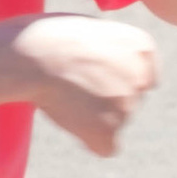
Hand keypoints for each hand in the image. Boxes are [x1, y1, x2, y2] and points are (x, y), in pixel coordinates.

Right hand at [9, 13, 159, 154]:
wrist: (33, 56)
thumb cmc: (51, 38)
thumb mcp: (94, 31)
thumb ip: (114, 53)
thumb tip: (118, 80)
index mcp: (142, 46)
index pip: (143, 76)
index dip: (114, 76)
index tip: (92, 69)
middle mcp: (141, 77)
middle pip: (129, 101)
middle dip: (106, 98)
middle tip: (73, 82)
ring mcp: (127, 105)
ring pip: (115, 122)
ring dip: (94, 117)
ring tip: (66, 95)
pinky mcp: (109, 130)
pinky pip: (106, 146)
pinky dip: (90, 140)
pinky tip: (70, 119)